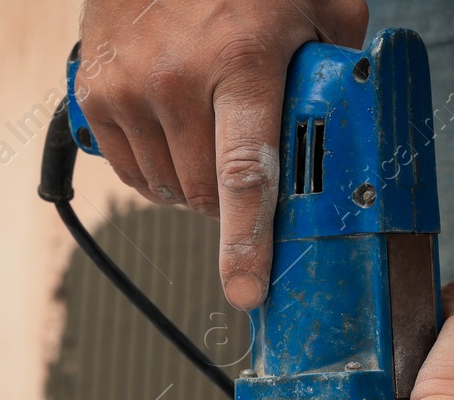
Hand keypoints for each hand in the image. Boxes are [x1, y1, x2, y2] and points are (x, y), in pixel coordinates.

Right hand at [77, 0, 367, 308]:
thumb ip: (341, 55)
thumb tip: (358, 113)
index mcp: (241, 59)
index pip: (244, 173)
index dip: (246, 241)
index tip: (245, 291)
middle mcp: (176, 80)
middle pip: (203, 194)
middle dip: (227, 201)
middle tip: (246, 167)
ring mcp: (127, 91)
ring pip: (165, 190)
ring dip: (190, 186)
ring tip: (207, 136)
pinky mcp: (95, 97)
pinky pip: (130, 172)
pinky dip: (154, 171)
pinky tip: (173, 134)